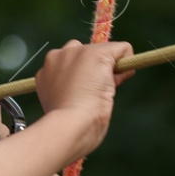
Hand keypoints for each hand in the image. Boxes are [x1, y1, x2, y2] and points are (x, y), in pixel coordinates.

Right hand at [34, 40, 134, 162]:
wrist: (68, 126)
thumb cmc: (65, 126)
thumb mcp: (61, 105)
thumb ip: (71, 92)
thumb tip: (96, 87)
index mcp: (47, 71)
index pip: (71, 66)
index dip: (82, 80)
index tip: (83, 96)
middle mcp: (59, 56)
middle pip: (86, 53)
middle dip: (94, 69)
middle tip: (93, 93)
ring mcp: (78, 52)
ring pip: (104, 51)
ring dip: (109, 68)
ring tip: (103, 90)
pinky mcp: (98, 53)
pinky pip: (123, 48)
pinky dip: (127, 63)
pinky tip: (117, 82)